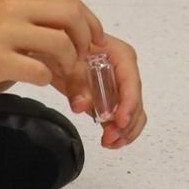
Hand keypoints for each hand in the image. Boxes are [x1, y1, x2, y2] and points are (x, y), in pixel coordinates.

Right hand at [0, 0, 104, 90]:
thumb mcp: (1, 18)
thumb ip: (32, 23)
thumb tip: (68, 40)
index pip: (71, 4)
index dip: (92, 25)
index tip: (97, 44)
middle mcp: (15, 9)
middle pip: (72, 18)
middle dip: (87, 43)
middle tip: (84, 63)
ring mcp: (5, 33)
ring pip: (61, 44)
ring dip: (71, 65)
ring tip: (63, 77)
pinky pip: (39, 71)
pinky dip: (47, 79)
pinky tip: (38, 81)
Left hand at [54, 33, 146, 149]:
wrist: (54, 50)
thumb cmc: (64, 46)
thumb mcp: (67, 59)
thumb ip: (76, 81)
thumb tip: (82, 106)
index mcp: (120, 55)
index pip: (131, 82)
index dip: (128, 104)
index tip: (120, 121)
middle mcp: (125, 72)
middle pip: (135, 101)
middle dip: (126, 122)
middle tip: (109, 137)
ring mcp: (119, 87)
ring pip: (133, 113)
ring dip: (125, 131)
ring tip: (108, 142)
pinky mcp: (110, 100)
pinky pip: (122, 118)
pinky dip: (119, 132)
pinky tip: (109, 141)